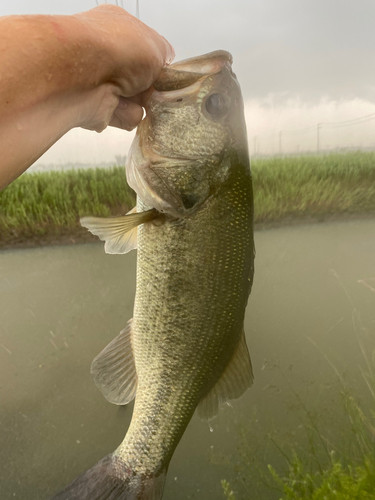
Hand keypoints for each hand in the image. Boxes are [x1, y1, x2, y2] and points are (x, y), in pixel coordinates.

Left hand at [74, 5, 173, 131]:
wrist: (80, 74)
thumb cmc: (116, 48)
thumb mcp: (157, 45)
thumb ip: (165, 56)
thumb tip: (165, 67)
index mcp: (119, 29)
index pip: (146, 50)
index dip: (159, 64)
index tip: (166, 75)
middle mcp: (107, 53)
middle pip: (142, 80)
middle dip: (152, 88)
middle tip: (155, 90)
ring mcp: (100, 81)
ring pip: (136, 101)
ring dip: (140, 103)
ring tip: (133, 97)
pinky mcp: (96, 107)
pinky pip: (124, 118)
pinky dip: (127, 115)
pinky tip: (119, 106)